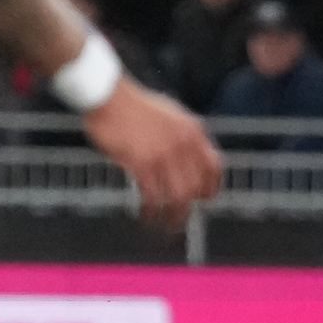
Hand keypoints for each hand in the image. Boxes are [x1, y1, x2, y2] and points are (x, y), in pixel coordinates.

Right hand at [81, 78, 223, 229]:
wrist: (109, 96)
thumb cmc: (134, 106)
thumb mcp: (170, 115)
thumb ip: (182, 136)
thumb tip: (187, 161)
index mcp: (192, 130)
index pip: (213, 166)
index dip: (211, 187)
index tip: (204, 200)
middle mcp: (183, 143)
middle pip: (196, 187)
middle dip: (189, 208)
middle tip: (180, 219)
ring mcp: (163, 153)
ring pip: (178, 197)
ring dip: (172, 217)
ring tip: (164, 225)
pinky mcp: (142, 162)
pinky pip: (152, 195)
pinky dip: (151, 210)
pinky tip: (146, 215)